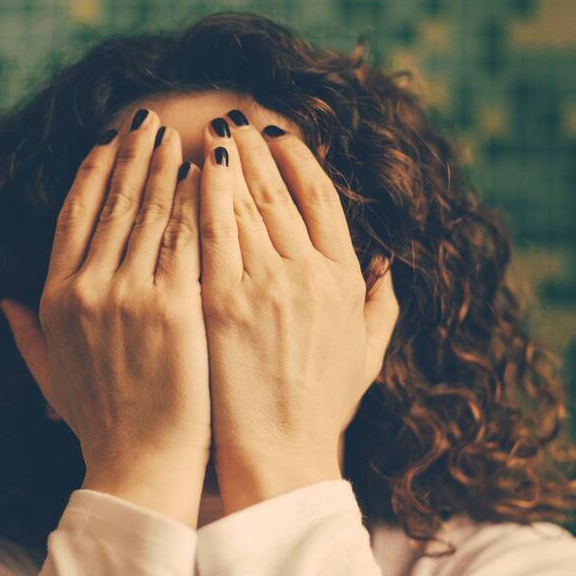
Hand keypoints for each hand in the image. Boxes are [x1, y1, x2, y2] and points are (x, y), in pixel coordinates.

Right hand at [0, 108, 209, 526]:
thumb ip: (27, 335)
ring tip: (180, 136)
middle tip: (151, 119)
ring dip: (165, 167)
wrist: (138, 466)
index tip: (107, 141)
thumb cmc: (99, 425)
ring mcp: (129, 295)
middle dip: (133, 154)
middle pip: (113, 203)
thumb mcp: (49, 377)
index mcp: (54, 299)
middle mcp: (86, 289)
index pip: (73, 216)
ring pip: (150, 212)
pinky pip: (186, 240)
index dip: (92, 173)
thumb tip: (4, 302)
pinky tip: (208, 179)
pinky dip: (196, 204)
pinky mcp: (174, 307)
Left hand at [198, 114, 400, 513]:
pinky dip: (199, 198)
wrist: (281, 456)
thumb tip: (387, 267)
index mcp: (344, 280)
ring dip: (226, 162)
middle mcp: (309, 274)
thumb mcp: (366, 356)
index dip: (298, 160)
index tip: (280, 137)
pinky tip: (188, 175)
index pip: (322, 199)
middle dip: (256, 149)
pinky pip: (207, 234)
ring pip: (242, 203)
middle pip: (279, 191)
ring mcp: (265, 286)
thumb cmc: (320, 410)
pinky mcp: (223, 302)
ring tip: (210, 134)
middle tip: (236, 119)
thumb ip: (381, 306)